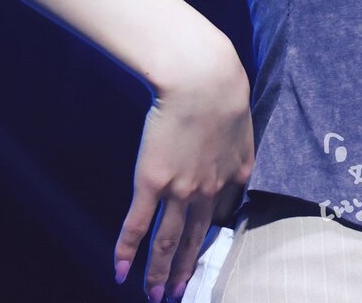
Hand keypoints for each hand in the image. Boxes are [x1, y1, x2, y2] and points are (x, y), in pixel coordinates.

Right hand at [115, 35, 255, 301]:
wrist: (202, 80)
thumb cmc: (222, 87)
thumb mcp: (241, 119)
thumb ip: (237, 141)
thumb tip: (233, 144)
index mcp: (235, 175)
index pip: (224, 214)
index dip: (212, 234)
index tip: (204, 250)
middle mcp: (209, 191)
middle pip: (196, 239)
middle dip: (188, 269)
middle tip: (180, 293)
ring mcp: (180, 190)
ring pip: (168, 242)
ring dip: (161, 272)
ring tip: (156, 295)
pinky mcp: (152, 182)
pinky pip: (138, 225)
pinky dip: (127, 251)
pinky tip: (121, 272)